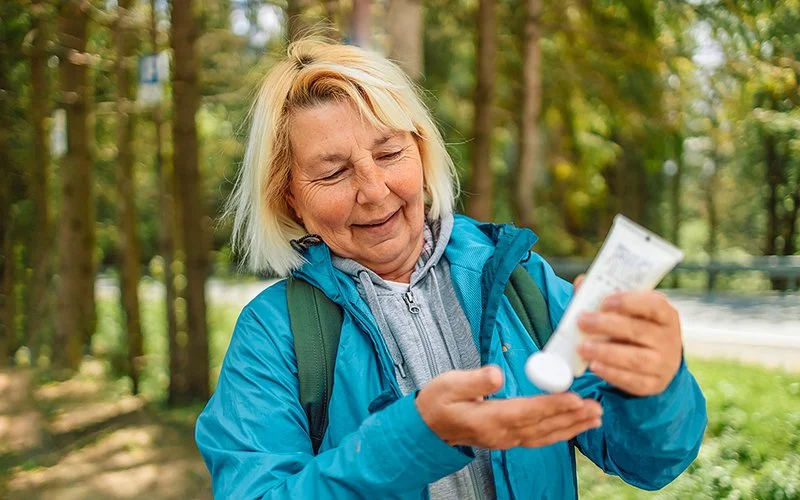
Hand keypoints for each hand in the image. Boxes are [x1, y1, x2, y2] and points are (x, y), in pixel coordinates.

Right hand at [415, 366, 602, 448]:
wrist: (427, 428)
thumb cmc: (437, 402)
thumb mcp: (448, 384)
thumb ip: (474, 380)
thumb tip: (497, 374)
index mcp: (487, 419)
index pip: (526, 412)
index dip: (551, 405)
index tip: (574, 398)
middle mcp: (501, 434)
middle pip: (542, 426)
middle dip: (571, 417)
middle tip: (596, 408)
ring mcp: (506, 440)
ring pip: (545, 435)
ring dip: (572, 427)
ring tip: (595, 418)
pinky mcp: (509, 439)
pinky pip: (540, 438)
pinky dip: (561, 432)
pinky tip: (575, 426)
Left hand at [574, 275, 682, 396]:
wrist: (655, 361)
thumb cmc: (635, 328)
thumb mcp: (628, 312)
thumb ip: (604, 297)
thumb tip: (581, 283)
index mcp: (666, 315)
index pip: (654, 305)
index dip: (629, 302)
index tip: (604, 302)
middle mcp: (669, 339)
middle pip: (639, 331)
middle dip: (607, 326)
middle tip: (582, 322)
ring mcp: (664, 364)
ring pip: (636, 359)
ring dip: (606, 352)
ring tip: (582, 347)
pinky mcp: (654, 384)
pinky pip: (633, 381)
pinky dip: (612, 374)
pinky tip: (594, 366)